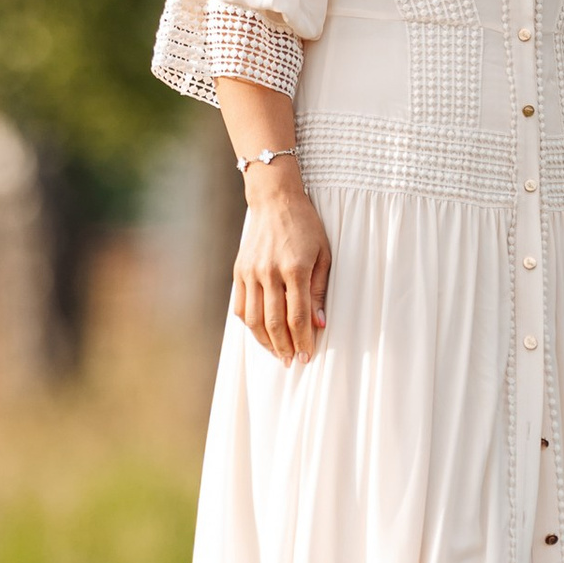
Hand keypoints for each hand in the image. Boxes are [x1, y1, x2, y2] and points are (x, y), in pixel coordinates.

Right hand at [233, 164, 331, 362]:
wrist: (275, 200)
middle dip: (285, 347)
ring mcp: (251, 273)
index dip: (303, 340)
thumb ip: (320, 290)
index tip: (308, 356)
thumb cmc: (306, 226)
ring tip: (279, 354)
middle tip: (293, 361)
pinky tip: (262, 333)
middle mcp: (269, 272)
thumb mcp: (324, 254)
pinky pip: (241, 307)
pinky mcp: (239, 271)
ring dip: (266, 342)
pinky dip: (250, 325)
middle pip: (274, 323)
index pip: (297, 316)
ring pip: (254, 320)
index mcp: (295, 268)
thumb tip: (319, 324)